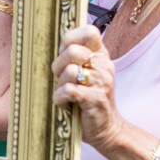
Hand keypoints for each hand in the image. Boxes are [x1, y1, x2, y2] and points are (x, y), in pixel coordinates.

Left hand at [51, 24, 119, 147]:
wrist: (106, 128)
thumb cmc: (88, 98)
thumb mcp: (84, 73)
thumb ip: (73, 55)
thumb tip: (54, 40)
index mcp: (100, 55)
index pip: (89, 32)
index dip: (71, 38)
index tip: (63, 52)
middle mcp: (104, 66)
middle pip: (73, 51)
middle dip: (59, 65)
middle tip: (61, 78)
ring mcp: (102, 82)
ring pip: (70, 71)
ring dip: (59, 84)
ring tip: (64, 93)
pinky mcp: (95, 100)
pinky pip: (68, 90)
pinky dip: (60, 98)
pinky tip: (64, 104)